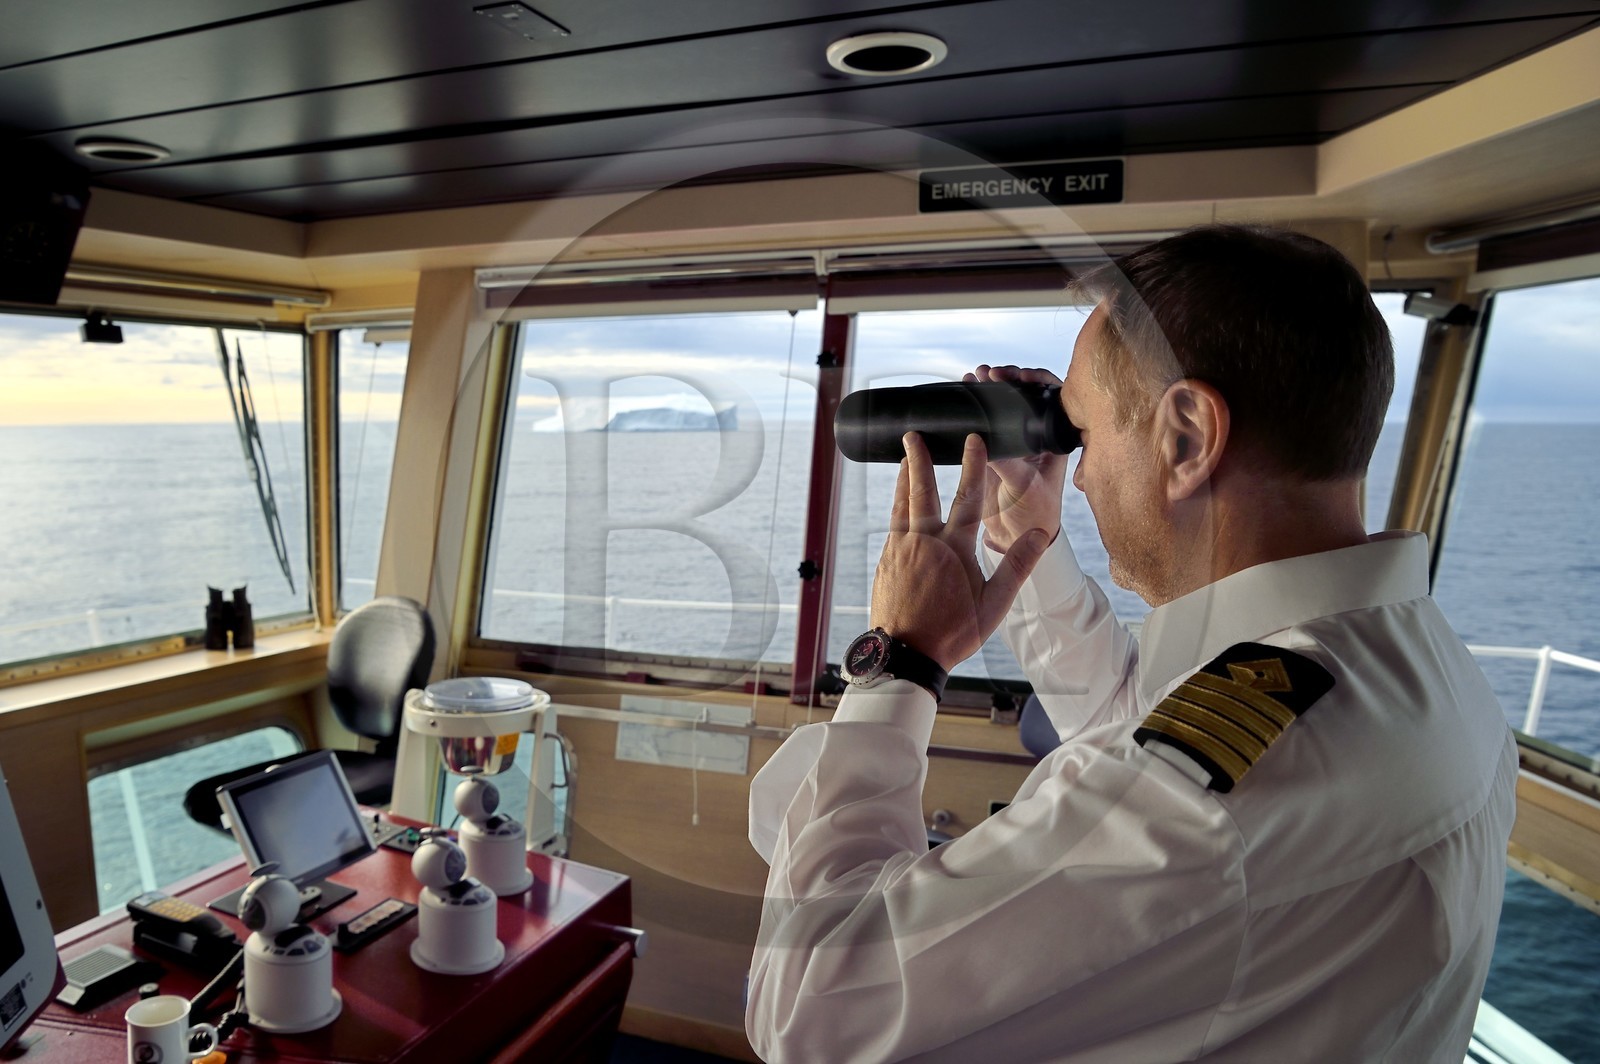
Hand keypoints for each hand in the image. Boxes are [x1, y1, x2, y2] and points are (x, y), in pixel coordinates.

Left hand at [869, 432, 1049, 671]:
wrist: (906, 654)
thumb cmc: (953, 632)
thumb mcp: (994, 603)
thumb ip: (1017, 565)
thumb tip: (1040, 534)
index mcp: (954, 548)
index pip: (967, 497)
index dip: (973, 464)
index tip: (973, 438)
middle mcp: (924, 541)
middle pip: (923, 491)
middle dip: (920, 459)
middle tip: (914, 434)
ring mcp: (901, 550)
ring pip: (902, 505)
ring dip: (904, 478)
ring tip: (904, 458)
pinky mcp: (886, 562)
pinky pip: (892, 524)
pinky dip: (896, 505)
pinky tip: (898, 502)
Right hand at [969, 364, 1069, 551]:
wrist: (1016, 538)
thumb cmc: (1034, 515)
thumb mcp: (1024, 487)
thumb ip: (1007, 464)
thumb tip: (985, 442)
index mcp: (1055, 441)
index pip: (1053, 397)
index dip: (1037, 380)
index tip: (1018, 376)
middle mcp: (1037, 435)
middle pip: (1026, 395)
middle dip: (1009, 379)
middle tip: (991, 373)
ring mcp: (1015, 441)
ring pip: (1005, 405)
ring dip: (990, 389)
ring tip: (973, 376)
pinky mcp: (994, 449)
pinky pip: (986, 421)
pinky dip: (976, 406)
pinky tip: (965, 393)